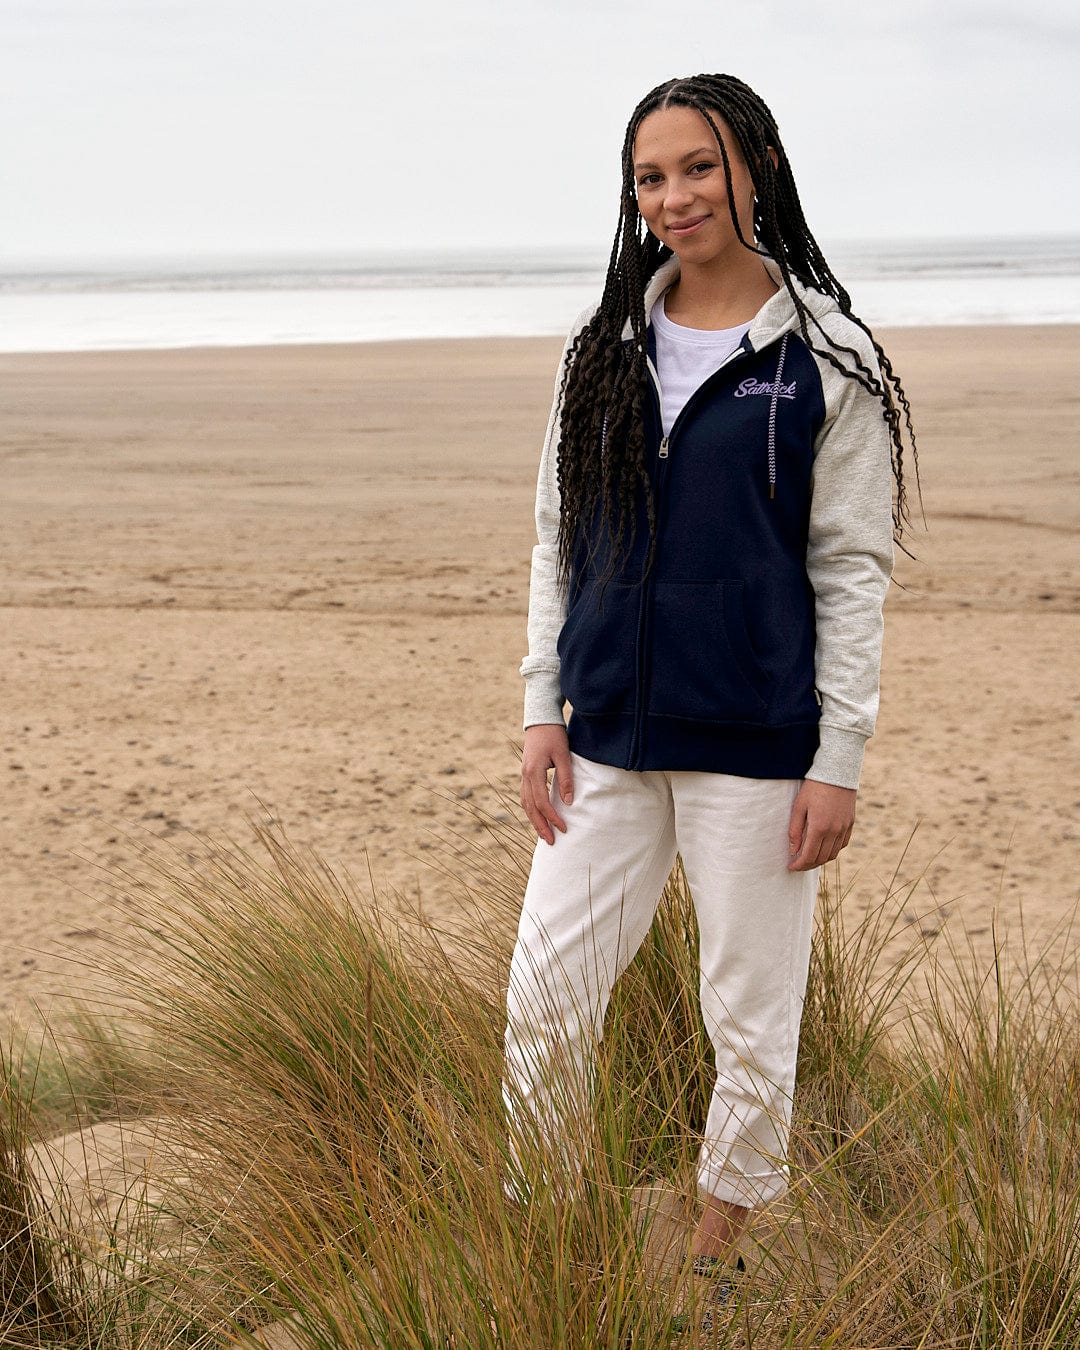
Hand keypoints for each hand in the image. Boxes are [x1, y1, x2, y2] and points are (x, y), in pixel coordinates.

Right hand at [520, 724, 573, 844]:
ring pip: (525, 803)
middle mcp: (525, 776)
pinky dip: (531, 809)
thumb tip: (569, 802)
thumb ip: (566, 779)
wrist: (540, 719)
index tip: (563, 828)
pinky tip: (538, 816)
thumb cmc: (554, 735)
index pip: (542, 802)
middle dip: (541, 826)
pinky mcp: (526, 773)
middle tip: (551, 841)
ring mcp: (523, 775)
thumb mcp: (564, 755)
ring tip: (543, 834)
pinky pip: (526, 796)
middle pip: (530, 807)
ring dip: (534, 820)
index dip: (552, 817)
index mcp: (534, 772)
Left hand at [787, 780, 855, 870]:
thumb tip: (793, 851)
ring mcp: (844, 828)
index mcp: (819, 827)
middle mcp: (834, 831)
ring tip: (809, 858)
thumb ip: (795, 830)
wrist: (837, 772)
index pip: (809, 856)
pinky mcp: (850, 823)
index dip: (799, 865)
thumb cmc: (814, 788)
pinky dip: (833, 850)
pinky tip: (824, 848)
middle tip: (798, 865)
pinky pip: (842, 844)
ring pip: (833, 854)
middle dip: (808, 865)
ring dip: (821, 860)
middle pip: (822, 858)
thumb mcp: (799, 807)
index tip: (791, 867)